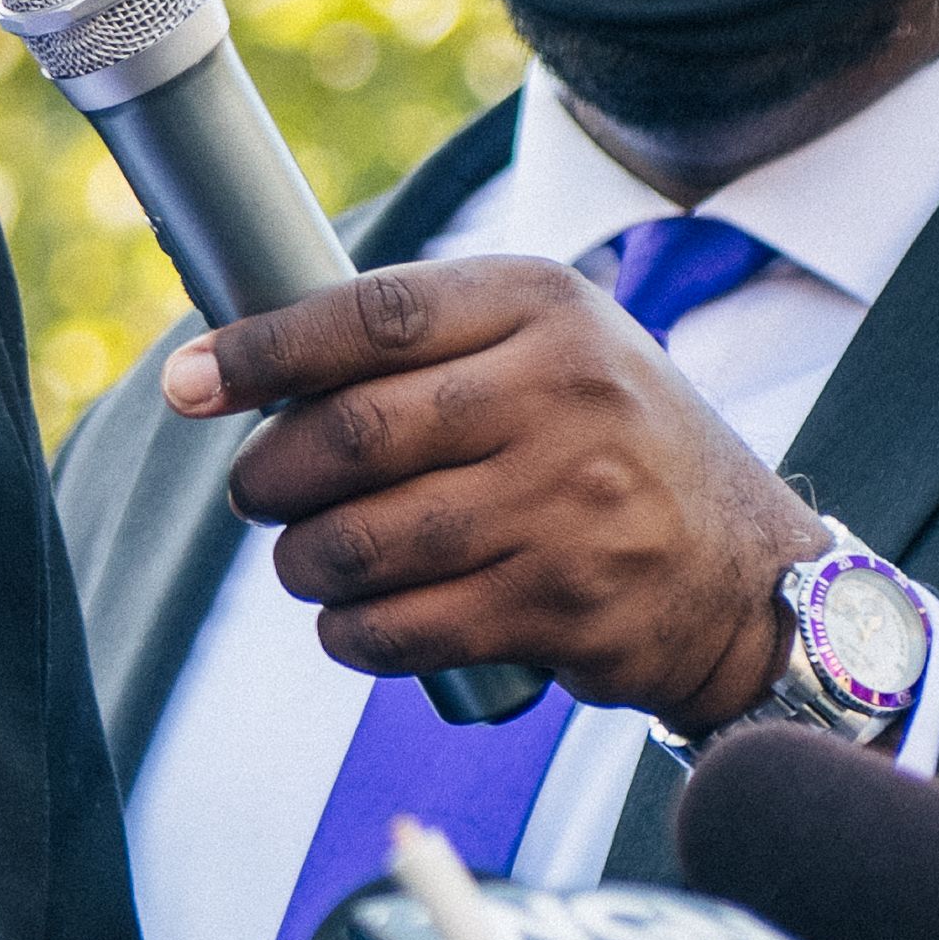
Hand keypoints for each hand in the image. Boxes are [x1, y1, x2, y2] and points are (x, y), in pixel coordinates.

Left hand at [159, 257, 828, 727]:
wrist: (751, 577)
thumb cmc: (610, 444)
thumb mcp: (553, 346)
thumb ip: (426, 341)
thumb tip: (247, 359)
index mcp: (546, 308)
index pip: (369, 318)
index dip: (259, 353)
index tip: (187, 382)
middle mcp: (564, 396)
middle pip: (350, 434)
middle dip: (267, 473)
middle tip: (252, 490)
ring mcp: (568, 507)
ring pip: (364, 540)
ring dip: (301, 560)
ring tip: (301, 557)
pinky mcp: (564, 609)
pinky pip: (402, 627)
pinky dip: (348, 631)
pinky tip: (347, 619)